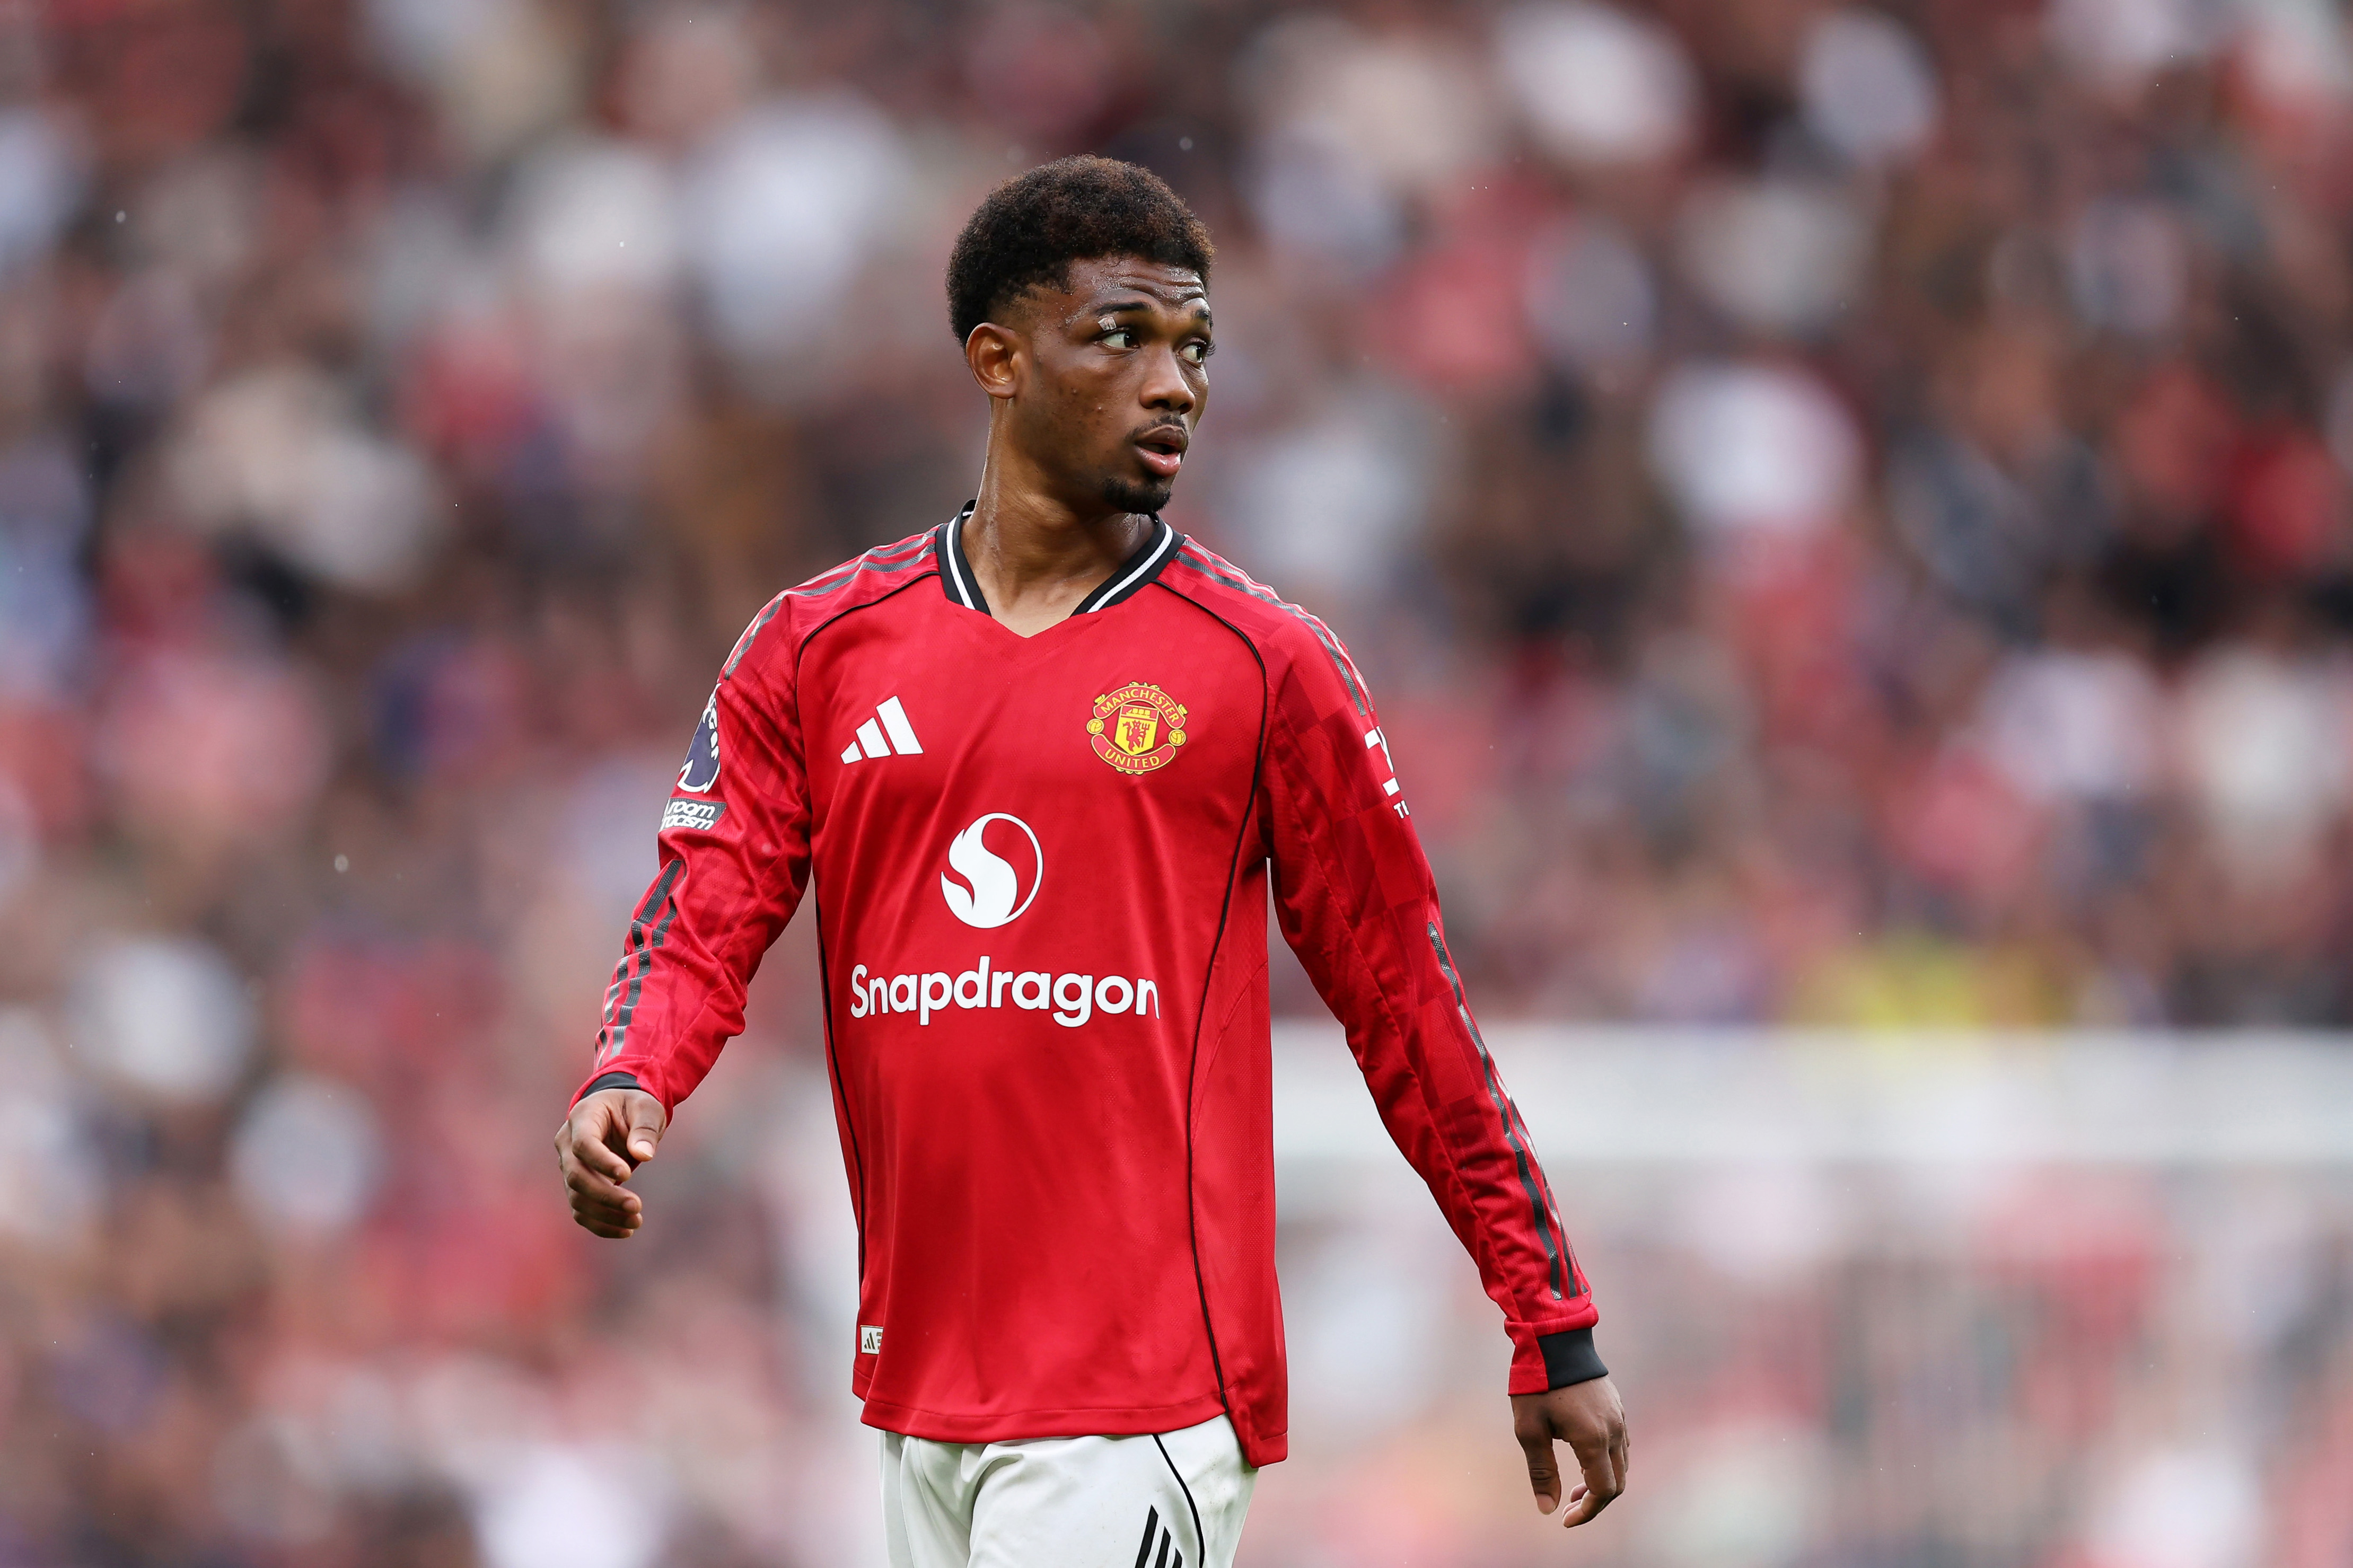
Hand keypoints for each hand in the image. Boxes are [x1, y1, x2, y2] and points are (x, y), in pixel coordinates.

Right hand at [554, 1087, 666, 1237]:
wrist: (618, 1111)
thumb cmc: (633, 1106)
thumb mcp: (646, 1107)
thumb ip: (645, 1128)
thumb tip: (644, 1156)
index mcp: (582, 1117)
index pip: (584, 1144)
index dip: (602, 1162)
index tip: (628, 1174)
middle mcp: (567, 1143)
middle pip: (576, 1175)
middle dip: (605, 1195)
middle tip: (636, 1206)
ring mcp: (568, 1166)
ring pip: (577, 1197)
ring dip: (604, 1214)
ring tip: (636, 1222)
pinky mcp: (576, 1185)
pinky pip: (581, 1210)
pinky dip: (600, 1224)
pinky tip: (626, 1230)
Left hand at [1512, 1376, 1627, 1526]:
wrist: (1555, 1338)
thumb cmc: (1537, 1383)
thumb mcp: (1529, 1429)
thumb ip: (1541, 1470)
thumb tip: (1547, 1509)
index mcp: (1594, 1440)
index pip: (1603, 1491)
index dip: (1587, 1512)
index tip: (1565, 1520)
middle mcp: (1615, 1431)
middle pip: (1617, 1483)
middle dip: (1594, 1502)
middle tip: (1567, 1508)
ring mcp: (1619, 1417)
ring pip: (1621, 1465)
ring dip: (1601, 1483)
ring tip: (1572, 1489)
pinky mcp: (1617, 1406)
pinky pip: (1621, 1445)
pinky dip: (1607, 1463)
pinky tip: (1585, 1460)